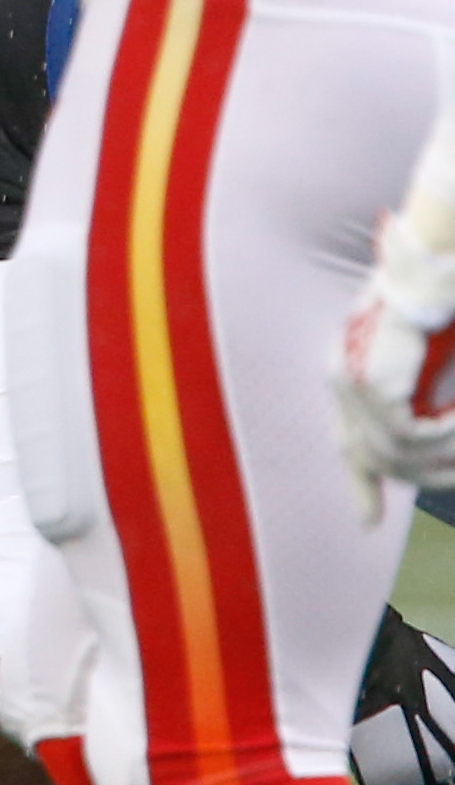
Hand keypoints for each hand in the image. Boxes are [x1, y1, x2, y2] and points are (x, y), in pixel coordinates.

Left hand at [336, 209, 454, 519]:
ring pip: (392, 450)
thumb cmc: (444, 300)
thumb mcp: (427, 361)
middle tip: (452, 476)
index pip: (347, 441)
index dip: (360, 484)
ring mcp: (351, 377)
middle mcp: (341, 375)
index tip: (367, 523)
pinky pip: (406, 431)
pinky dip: (444, 434)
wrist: (436, 261)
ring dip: (440, 455)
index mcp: (348, 371)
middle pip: (366, 454)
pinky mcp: (372, 378)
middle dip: (414, 477)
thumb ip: (418, 403)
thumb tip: (419, 441)